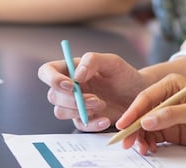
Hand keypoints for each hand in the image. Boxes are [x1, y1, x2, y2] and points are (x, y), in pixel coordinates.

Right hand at [36, 51, 150, 131]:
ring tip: (102, 104)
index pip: (46, 72)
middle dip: (72, 99)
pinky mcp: (84, 119)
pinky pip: (79, 124)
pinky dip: (91, 124)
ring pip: (60, 112)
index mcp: (70, 69)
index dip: (52, 79)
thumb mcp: (111, 62)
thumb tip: (76, 76)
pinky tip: (106, 119)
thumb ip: (92, 61)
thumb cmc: (124, 75)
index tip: (71, 85)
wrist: (139, 95)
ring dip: (79, 110)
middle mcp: (68, 87)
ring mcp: (74, 104)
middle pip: (52, 95)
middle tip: (95, 99)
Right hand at [117, 73, 185, 153]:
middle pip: (142, 113)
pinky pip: (154, 135)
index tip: (123, 125)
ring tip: (141, 148)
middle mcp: (166, 98)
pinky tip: (149, 149)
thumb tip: (146, 121)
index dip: (133, 111)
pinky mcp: (171, 129)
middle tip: (126, 142)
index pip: (146, 97)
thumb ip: (171, 115)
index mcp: (171, 85)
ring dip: (140, 137)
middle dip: (133, 127)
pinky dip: (149, 143)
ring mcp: (168, 114)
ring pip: (145, 126)